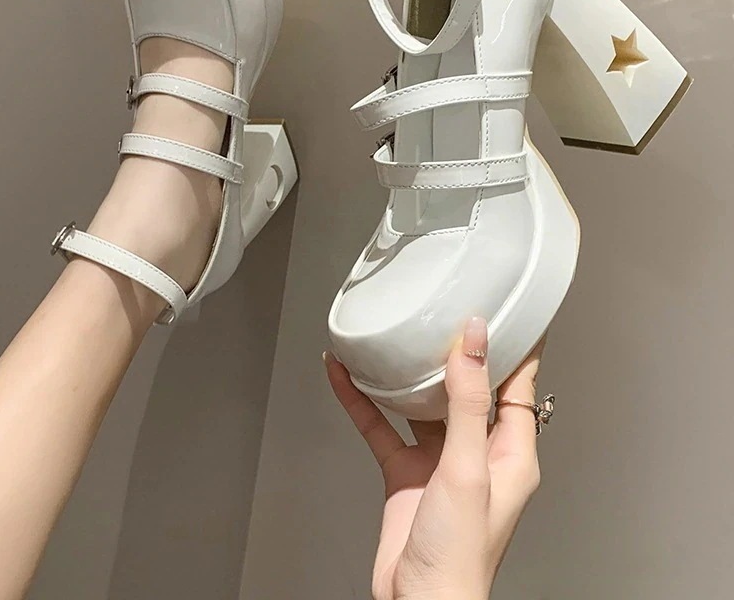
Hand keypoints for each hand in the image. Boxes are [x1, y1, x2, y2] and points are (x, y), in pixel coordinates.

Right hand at [325, 318, 543, 599]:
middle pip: (469, 387)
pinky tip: (343, 378)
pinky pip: (382, 427)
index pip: (519, 384)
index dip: (515, 344)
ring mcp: (440, 462)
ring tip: (392, 337)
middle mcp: (477, 451)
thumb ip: (469, 402)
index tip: (508, 306)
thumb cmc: (458, 556)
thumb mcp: (467, 468)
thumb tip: (474, 340)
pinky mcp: (406, 473)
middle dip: (455, 350)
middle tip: (443, 309)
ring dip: (404, 374)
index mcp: (510, 451)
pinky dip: (362, 402)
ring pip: (422, 404)